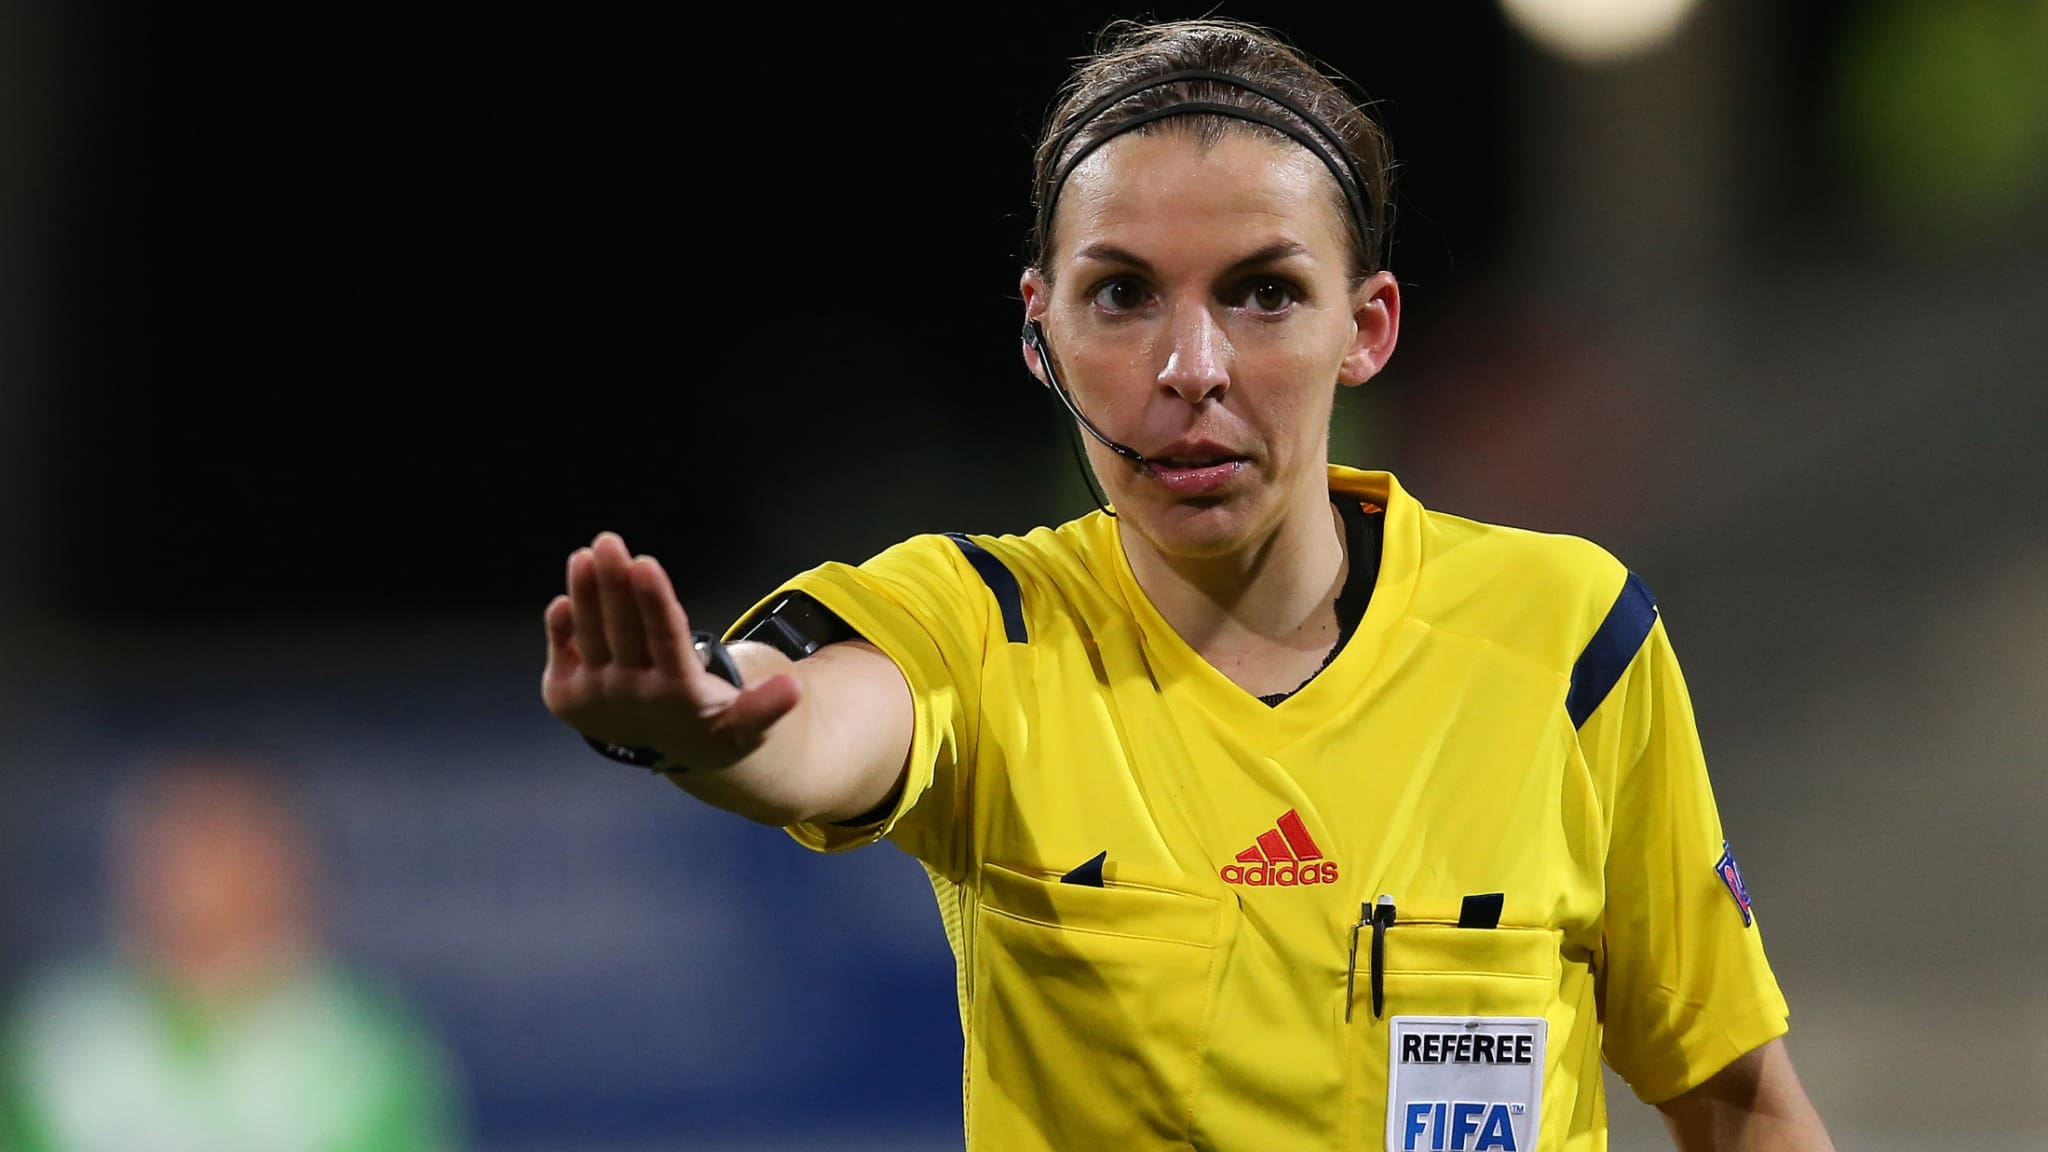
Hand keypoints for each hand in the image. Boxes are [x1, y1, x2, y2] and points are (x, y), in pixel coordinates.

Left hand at [541, 532, 802, 770]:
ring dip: (585, 595)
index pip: (664, 639)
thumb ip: (766, 707)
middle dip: (614, 585)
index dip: (653, 602)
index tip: (645, 563)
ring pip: (590, 637)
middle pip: (622, 632)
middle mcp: (632, 695)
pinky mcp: (567, 694)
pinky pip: (563, 655)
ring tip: (585, 556)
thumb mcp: (745, 725)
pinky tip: (562, 600)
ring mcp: (596, 695)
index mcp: (678, 695)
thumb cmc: (714, 723)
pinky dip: (560, 630)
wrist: (671, 755)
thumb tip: (795, 689)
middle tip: (608, 542)